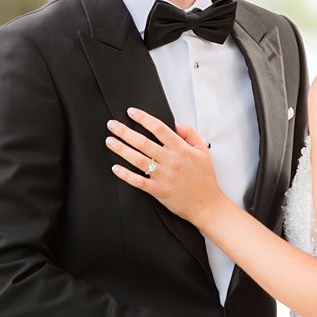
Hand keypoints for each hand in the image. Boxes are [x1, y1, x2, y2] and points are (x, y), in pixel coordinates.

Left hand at [107, 108, 223, 225]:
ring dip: (121, 149)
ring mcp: (164, 176)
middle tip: (112, 124)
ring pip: (138, 160)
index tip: (131, 112)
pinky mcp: (158, 191)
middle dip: (125, 131)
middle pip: (143, 142)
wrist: (207, 204)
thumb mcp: (203, 151)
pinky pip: (138, 181)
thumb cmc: (204, 178)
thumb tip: (175, 125)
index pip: (159, 128)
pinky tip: (115, 168)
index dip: (143, 118)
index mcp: (182, 149)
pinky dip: (125, 175)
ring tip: (110, 141)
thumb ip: (190, 134)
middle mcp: (171, 161)